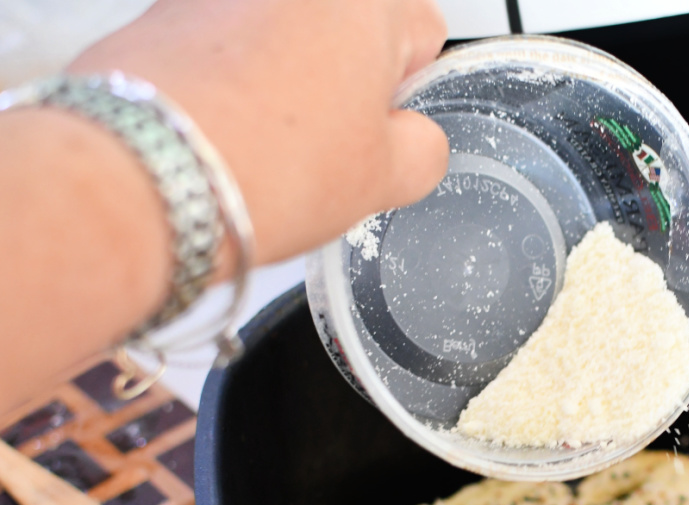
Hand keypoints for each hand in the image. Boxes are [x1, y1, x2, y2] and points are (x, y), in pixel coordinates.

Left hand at [70, 0, 449, 265]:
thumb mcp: (381, 181)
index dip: (409, 91)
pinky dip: (231, 83)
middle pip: (348, 30)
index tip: (385, 131)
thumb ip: (422, 152)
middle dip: (344, 83)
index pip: (426, 32)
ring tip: (267, 148)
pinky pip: (222, 44)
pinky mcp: (166, 12)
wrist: (142, 177)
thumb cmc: (259, 165)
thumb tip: (416, 143)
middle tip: (328, 148)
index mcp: (364, 0)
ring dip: (286, 82)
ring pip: (283, 38)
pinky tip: (223, 137)